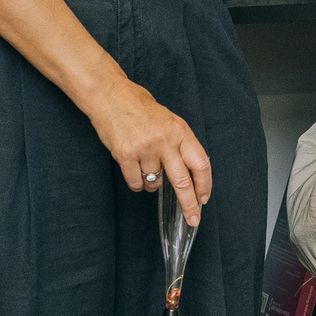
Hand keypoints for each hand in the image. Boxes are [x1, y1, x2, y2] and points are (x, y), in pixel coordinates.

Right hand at [89, 78, 213, 223]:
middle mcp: (165, 141)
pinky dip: (137, 183)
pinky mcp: (126, 155)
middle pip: (183, 182)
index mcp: (180, 131)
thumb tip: (190, 172)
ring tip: (146, 166)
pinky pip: (136, 183)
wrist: (110, 96)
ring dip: (154, 184)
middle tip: (193, 219)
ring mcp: (145, 149)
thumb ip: (179, 143)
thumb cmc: (139, 106)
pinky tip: (134, 170)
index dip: (204, 185)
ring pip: (156, 183)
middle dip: (189, 205)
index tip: (204, 199)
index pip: (201, 164)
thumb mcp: (169, 120)